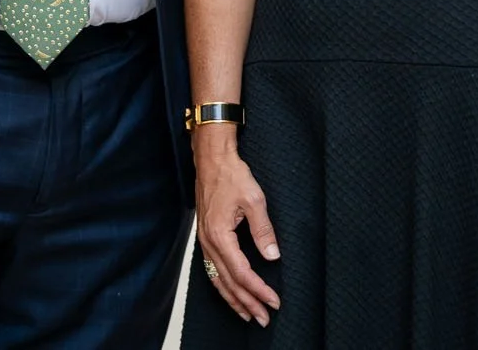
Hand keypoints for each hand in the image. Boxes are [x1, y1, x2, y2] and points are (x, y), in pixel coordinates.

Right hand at [193, 133, 280, 325]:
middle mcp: (208, 243)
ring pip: (217, 280)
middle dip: (247, 303)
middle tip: (264, 318)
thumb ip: (263, 229)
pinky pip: (212, 270)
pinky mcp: (205, 238)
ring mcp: (204, 242)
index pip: (241, 272)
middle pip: (228, 283)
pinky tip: (231, 293)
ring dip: (234, 300)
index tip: (273, 301)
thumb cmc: (232, 176)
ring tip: (248, 315)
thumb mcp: (253, 199)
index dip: (258, 290)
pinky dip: (223, 286)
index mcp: (220, 235)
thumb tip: (272, 255)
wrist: (211, 160)